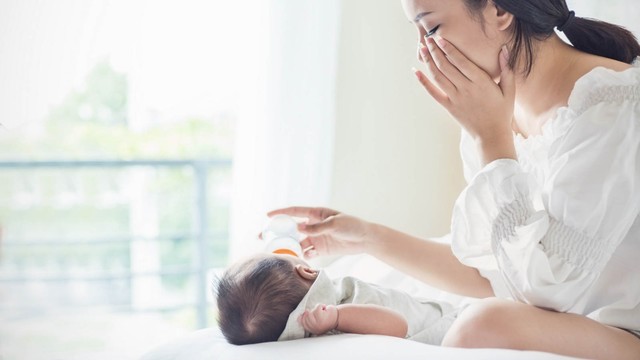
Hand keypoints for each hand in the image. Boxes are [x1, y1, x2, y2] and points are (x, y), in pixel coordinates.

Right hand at [266, 207, 372, 258]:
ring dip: (290, 247)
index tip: (267, 216)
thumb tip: (299, 229)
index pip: (294, 212)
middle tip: (264, 238)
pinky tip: (300, 259)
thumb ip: (318, 228)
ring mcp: (316, 238)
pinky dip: (302, 256)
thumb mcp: (335, 224)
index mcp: (315, 214)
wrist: (365, 239)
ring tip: (280, 253)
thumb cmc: (352, 225)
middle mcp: (313, 225)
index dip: (280, 213)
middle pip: (292, 229)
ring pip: (298, 243)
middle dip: (278, 233)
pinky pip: (308, 253)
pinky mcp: (321, 249)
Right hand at [298, 304, 338, 334]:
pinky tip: (325, 308)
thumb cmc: (327, 318)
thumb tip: (298, 317)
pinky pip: (316, 308)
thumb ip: (308, 320)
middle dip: (311, 312)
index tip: (308, 312)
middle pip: (305, 317)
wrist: (339, 318)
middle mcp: (315, 328)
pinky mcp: (320, 317)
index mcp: (313, 330)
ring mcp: (317, 323)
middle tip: (319, 312)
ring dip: (316, 309)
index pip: (303, 322)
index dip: (303, 316)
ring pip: (310, 312)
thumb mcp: (317, 321)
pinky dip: (320, 305)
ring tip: (322, 311)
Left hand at [414, 36, 515, 162]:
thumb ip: (506, 69)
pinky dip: (423, 82)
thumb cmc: (502, 112)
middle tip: (427, 39)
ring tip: (422, 50)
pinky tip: (416, 72)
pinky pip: (433, 93)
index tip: (440, 38)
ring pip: (438, 77)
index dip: (449, 49)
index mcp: (481, 82)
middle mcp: (466, 89)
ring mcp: (456, 98)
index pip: (461, 62)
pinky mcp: (449, 107)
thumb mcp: (509, 90)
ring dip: (428, 62)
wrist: (491, 135)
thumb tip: (503, 50)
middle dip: (435, 51)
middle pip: (447, 66)